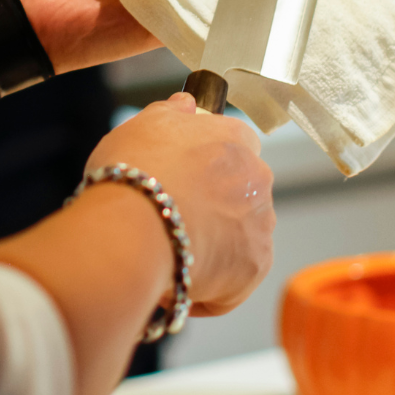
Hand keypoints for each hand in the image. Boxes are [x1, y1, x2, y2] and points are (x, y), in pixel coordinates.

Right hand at [92, 95, 273, 316]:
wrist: (133, 228)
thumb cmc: (133, 174)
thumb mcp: (142, 126)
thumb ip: (170, 112)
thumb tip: (187, 105)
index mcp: (236, 139)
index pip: (236, 145)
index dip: (206, 166)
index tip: (181, 181)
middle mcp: (258, 177)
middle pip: (240, 194)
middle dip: (212, 209)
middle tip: (170, 222)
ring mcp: (261, 223)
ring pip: (239, 238)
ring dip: (212, 248)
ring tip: (168, 258)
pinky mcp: (255, 267)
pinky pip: (233, 281)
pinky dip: (208, 289)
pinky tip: (175, 287)